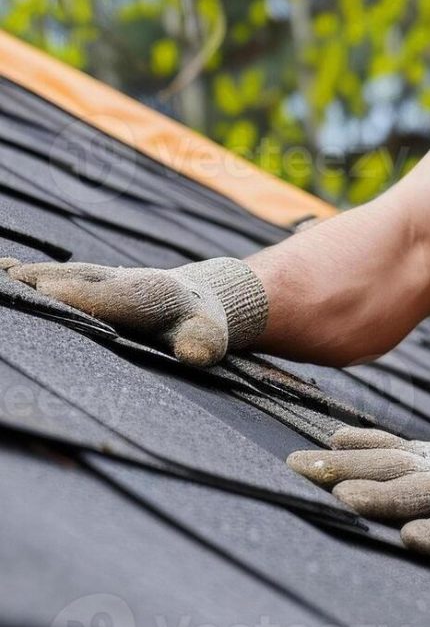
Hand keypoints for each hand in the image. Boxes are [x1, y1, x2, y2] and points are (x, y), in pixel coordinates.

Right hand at [4, 257, 267, 366]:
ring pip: (62, 274)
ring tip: (0, 277)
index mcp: (151, 292)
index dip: (84, 293)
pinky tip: (2, 271)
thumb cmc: (200, 326)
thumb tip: (197, 355)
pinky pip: (55, 275)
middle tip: (10, 285)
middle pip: (78, 279)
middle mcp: (120, 278)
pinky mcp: (85, 279)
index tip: (51, 289)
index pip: (115, 295)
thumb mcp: (211, 337)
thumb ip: (203, 344)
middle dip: (45, 283)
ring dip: (30, 277)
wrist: (196, 297)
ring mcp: (100, 276)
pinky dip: (29, 273)